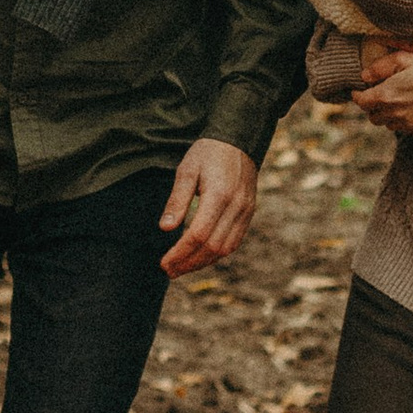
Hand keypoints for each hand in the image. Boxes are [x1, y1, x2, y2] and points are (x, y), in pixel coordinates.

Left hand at [160, 138, 258, 275]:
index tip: (164, 262)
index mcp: (219, 195)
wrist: (238, 140)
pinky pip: (234, 241)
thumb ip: (177, 199)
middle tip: (168, 271)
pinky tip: (200, 257)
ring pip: (225, 249)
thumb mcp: (186, 170)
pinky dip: (216, 254)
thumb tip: (165, 228)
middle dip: (189, 264)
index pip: (198, 234)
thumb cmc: (207, 153)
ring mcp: (246, 211)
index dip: (180, 253)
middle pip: (212, 247)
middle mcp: (236, 206)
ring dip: (202, 263)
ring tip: (181, 269)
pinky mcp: (249, 213)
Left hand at [350, 41, 412, 133]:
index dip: (357, 95)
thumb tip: (364, 76)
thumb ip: (380, 67)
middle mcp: (394, 112)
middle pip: (372, 116)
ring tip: (392, 100)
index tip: (359, 89)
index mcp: (386, 95)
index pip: (361, 102)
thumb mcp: (404, 58)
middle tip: (377, 93)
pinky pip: (401, 127)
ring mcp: (407, 122)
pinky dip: (399, 119)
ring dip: (385, 114)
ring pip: (386, 123)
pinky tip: (406, 106)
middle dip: (371, 105)